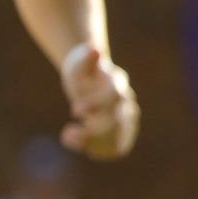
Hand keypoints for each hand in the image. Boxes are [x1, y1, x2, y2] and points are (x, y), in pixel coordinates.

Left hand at [58, 44, 137, 159]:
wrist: (89, 83)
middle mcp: (126, 101)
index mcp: (117, 83)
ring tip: (71, 137)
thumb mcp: (79, 63)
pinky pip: (117, 147)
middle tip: (71, 132)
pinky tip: (80, 145)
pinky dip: (99, 150)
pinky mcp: (121, 133)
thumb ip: (86, 59)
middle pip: (120, 119)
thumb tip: (95, 48)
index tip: (73, 111)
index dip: (97, 104)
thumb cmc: (82, 71)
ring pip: (120, 136)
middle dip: (95, 130)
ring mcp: (125, 118)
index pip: (114, 94)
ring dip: (95, 143)